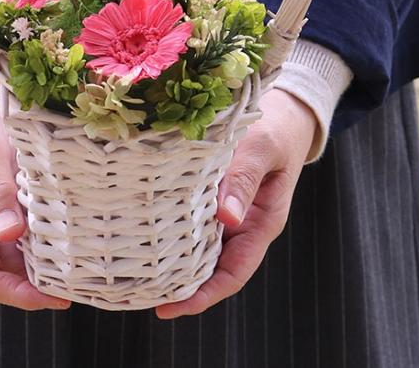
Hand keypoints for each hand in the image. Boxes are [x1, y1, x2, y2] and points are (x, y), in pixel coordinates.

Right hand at [0, 95, 70, 310]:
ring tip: (84, 269)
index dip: (18, 294)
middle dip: (38, 286)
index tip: (56, 296)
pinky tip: (72, 243)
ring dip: (45, 268)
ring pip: (16, 261)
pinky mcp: (1, 212)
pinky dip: (45, 244)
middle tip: (82, 285)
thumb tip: (10, 234)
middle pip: (3, 276)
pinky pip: (23, 238)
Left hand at [155, 88, 316, 318]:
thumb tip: (227, 218)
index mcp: (261, 223)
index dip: (202, 296)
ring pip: (197, 245)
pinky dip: (171, 227)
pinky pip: (190, 219)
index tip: (168, 308)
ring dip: (172, 259)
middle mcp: (242, 224)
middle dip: (178, 286)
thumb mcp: (262, 149)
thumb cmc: (276, 129)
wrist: (284, 112)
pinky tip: (144, 226)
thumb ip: (245, 179)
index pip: (232, 273)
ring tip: (133, 269)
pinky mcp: (213, 194)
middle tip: (136, 291)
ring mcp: (226, 211)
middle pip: (210, 268)